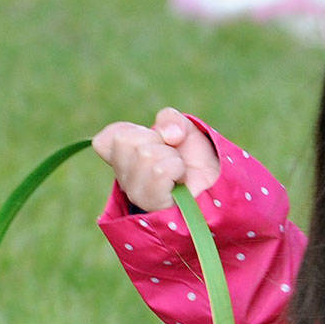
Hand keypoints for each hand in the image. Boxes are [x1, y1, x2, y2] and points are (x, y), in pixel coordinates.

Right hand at [92, 106, 221, 211]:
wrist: (219, 185)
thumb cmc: (196, 160)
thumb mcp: (183, 129)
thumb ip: (170, 119)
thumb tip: (169, 135)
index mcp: (123, 160)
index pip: (105, 141)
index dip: (134, 132)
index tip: (157, 142)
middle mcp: (124, 180)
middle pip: (126, 141)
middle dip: (159, 141)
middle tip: (174, 157)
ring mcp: (137, 195)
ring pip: (144, 155)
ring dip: (172, 157)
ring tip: (180, 170)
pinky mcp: (153, 205)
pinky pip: (159, 171)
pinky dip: (176, 168)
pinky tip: (181, 180)